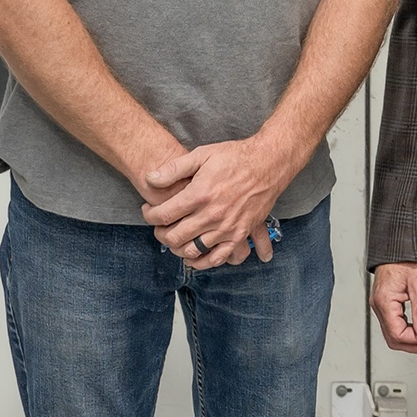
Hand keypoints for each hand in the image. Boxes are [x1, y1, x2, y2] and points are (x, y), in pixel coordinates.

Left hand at [140, 136, 295, 268]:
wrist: (268, 164)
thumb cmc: (234, 157)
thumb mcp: (202, 154)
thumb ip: (174, 168)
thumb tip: (150, 178)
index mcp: (200, 194)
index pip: (164, 215)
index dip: (150, 215)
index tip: (148, 210)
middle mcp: (212, 215)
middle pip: (175, 237)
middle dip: (160, 233)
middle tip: (159, 226)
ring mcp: (226, 228)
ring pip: (192, 251)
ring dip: (177, 248)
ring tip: (174, 238)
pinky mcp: (240, 235)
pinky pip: (217, 258)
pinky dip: (202, 261)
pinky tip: (194, 255)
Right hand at [370, 263, 416, 353]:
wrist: (398, 245)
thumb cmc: (406, 259)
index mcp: (385, 302)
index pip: (398, 335)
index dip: (416, 341)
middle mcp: (379, 306)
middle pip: (393, 339)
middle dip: (414, 344)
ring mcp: (380, 305)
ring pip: (393, 334)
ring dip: (411, 338)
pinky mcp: (385, 303)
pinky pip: (393, 324)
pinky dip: (407, 329)